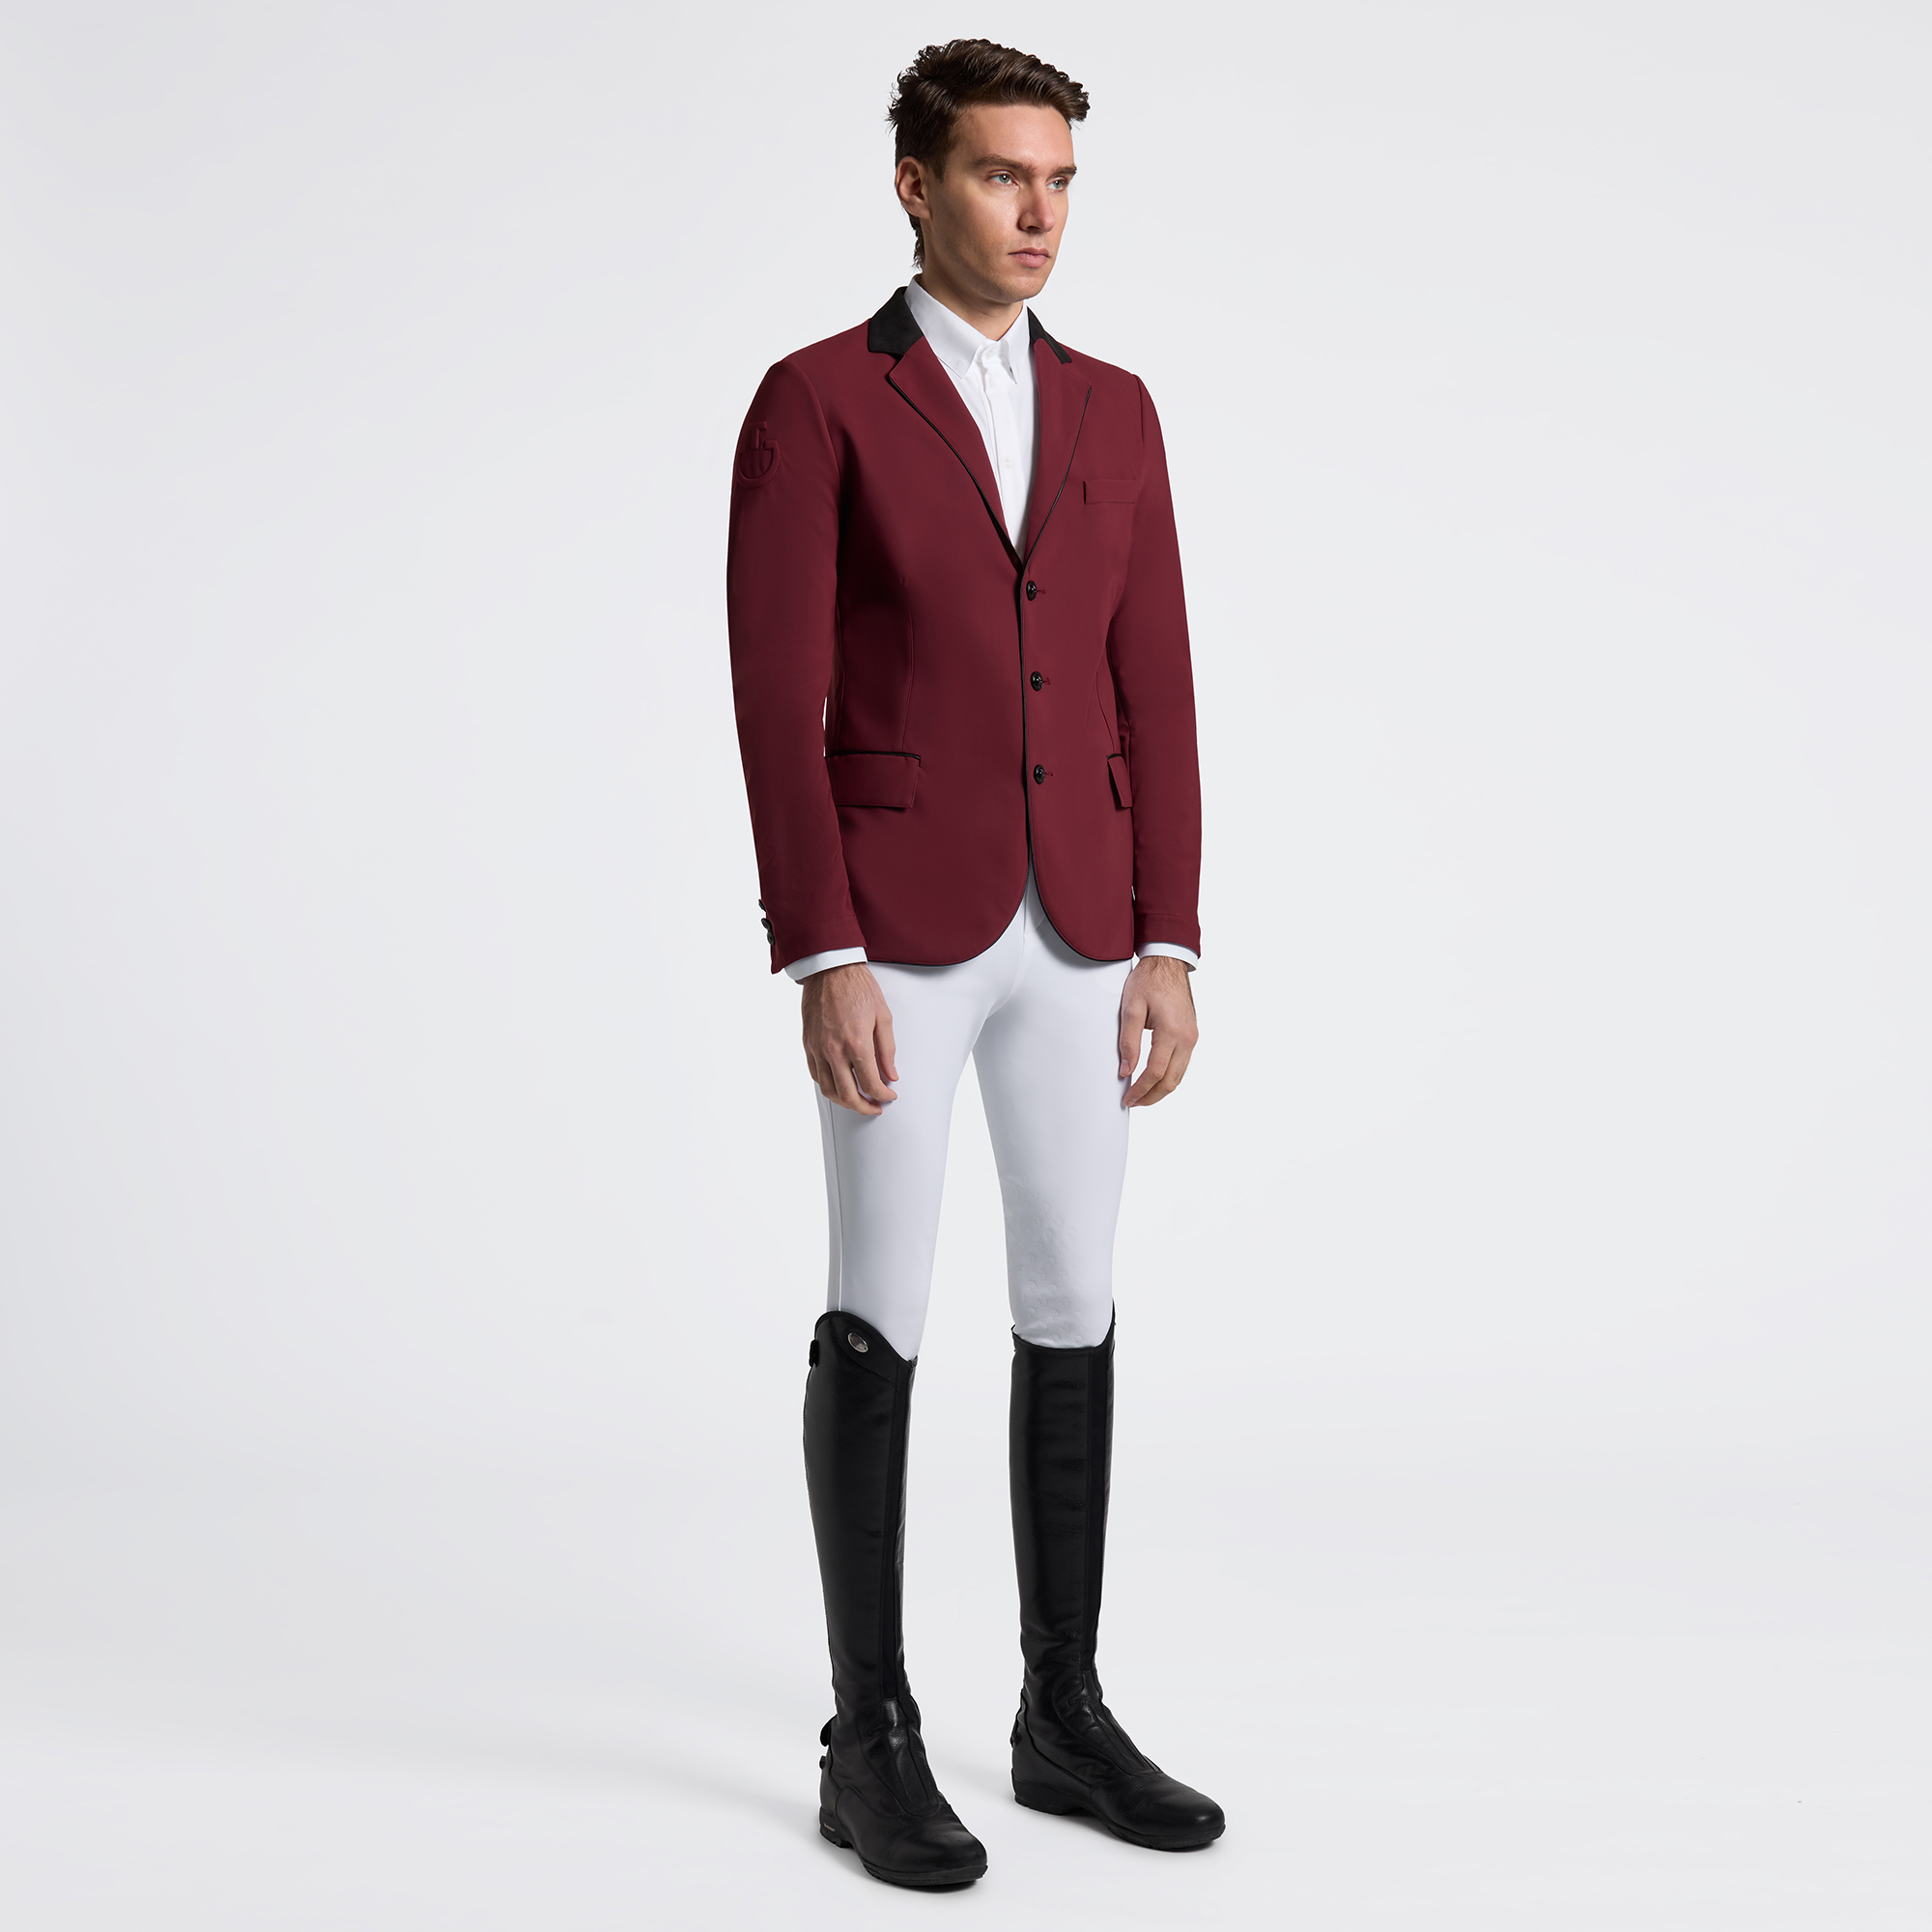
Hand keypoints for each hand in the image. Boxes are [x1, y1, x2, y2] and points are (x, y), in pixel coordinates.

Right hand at [802, 963, 898, 1114]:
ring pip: (828, 1090)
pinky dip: (828, 1087)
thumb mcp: (883, 1016)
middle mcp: (835, 1051)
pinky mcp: (808, 1045)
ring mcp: (818, 1049)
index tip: (890, 1096)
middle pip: (848, 1095)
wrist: (830, 970)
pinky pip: (816, 1075)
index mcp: (857, 1044)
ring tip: (858, 1101)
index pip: (871, 1084)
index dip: (883, 1096)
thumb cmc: (858, 988)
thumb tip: (891, 1075)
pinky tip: (839, 1085)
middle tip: (875, 1108)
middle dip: (864, 1107)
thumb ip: (888, 1050)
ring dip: (844, 1102)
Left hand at [1118, 956, 1196, 1106]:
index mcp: (1172, 1032)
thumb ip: (1128, 1042)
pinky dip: (1169, 1076)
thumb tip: (1126, 1070)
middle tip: (1134, 1102)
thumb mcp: (1131, 1009)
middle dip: (1152, 1096)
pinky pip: (1182, 1064)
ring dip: (1162, 1089)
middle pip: (1172, 1080)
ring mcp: (1192, 1037)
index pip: (1155, 1072)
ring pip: (1179, 1075)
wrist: (1168, 963)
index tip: (1128, 1098)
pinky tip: (1155, 1079)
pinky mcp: (1191, 1035)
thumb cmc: (1149, 981)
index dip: (1140, 1089)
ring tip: (1143, 1095)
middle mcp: (1187, 1038)